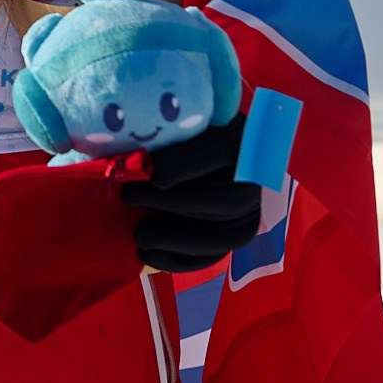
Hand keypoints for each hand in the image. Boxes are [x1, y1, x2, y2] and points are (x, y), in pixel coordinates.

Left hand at [118, 114, 260, 272]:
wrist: (200, 154)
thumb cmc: (177, 132)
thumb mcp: (175, 123)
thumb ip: (160, 134)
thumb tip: (126, 150)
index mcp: (240, 137)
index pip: (225, 152)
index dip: (189, 166)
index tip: (155, 176)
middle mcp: (255, 176)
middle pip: (225, 199)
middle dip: (172, 204)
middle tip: (130, 197)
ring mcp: (252, 210)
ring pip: (223, 235)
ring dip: (174, 238)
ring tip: (138, 233)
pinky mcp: (238, 234)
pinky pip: (215, 256)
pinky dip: (179, 260)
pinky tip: (147, 254)